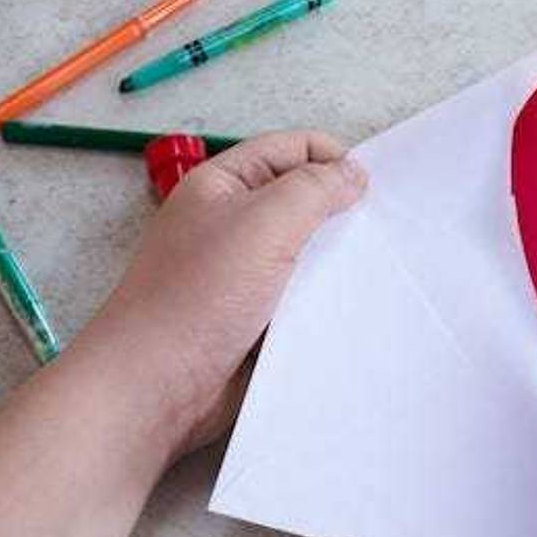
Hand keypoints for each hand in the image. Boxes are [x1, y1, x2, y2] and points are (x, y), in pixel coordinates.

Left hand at [76, 130, 367, 457]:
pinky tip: (351, 307)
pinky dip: (326, 300)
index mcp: (222, 186)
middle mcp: (232, 224)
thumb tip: (353, 173)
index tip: (371, 187)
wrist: (157, 386)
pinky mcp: (256, 318)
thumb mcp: (262, 223)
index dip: (332, 159)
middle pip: (302, 200)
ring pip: (307, 252)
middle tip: (380, 229)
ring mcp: (244, 273)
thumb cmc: (195, 299)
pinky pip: (303, 298)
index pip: (290, 150)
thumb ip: (314, 188)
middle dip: (341, 211)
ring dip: (336, 261)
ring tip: (372, 270)